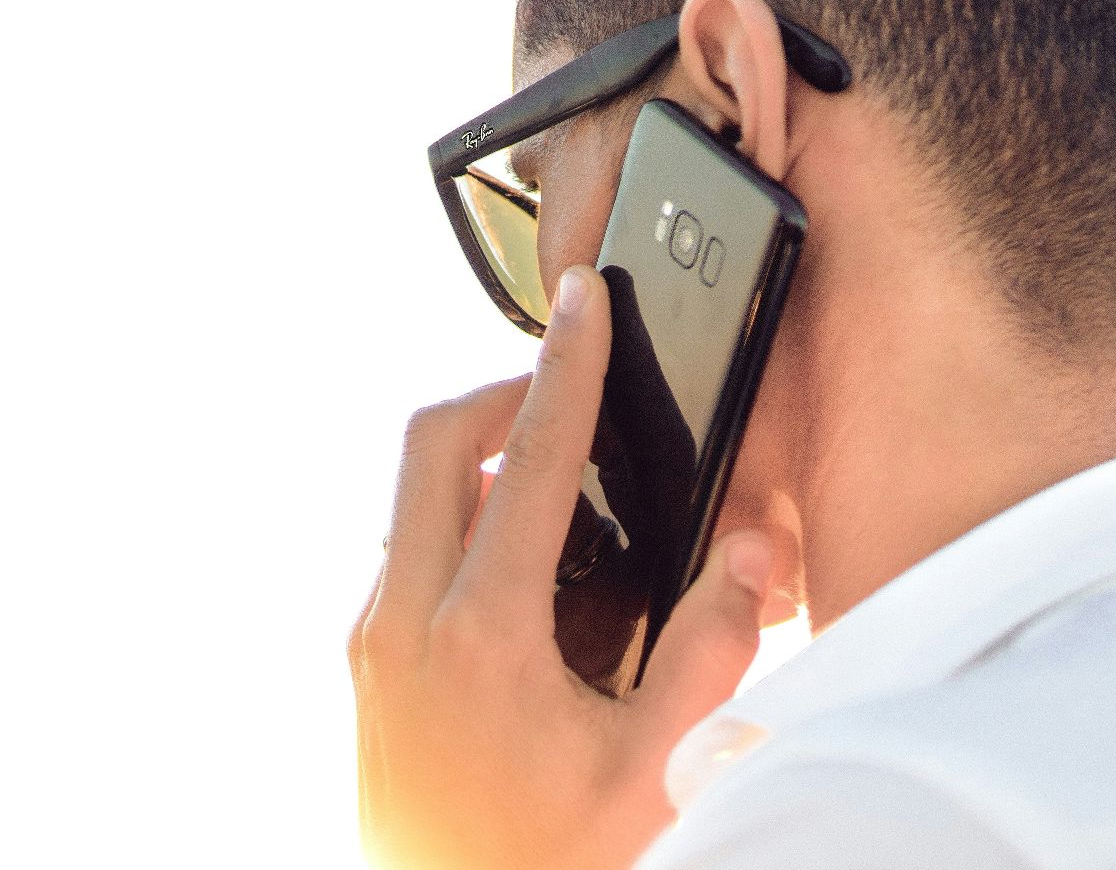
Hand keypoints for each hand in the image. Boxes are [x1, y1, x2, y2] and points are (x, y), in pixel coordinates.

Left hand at [349, 264, 776, 869]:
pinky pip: (403, 554)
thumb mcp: (654, 772)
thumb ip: (710, 652)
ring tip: (553, 481)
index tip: (585, 301)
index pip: (531, 459)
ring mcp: (374, 647)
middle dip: (500, 395)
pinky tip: (519, 568)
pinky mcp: (366, 671)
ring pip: (408, 499)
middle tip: (567, 396)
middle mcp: (407, 623)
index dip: (568, 367)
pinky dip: (455, 521)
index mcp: (483, 634)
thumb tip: (749, 552)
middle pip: (431, 443)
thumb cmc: (549, 863)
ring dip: (475, 461)